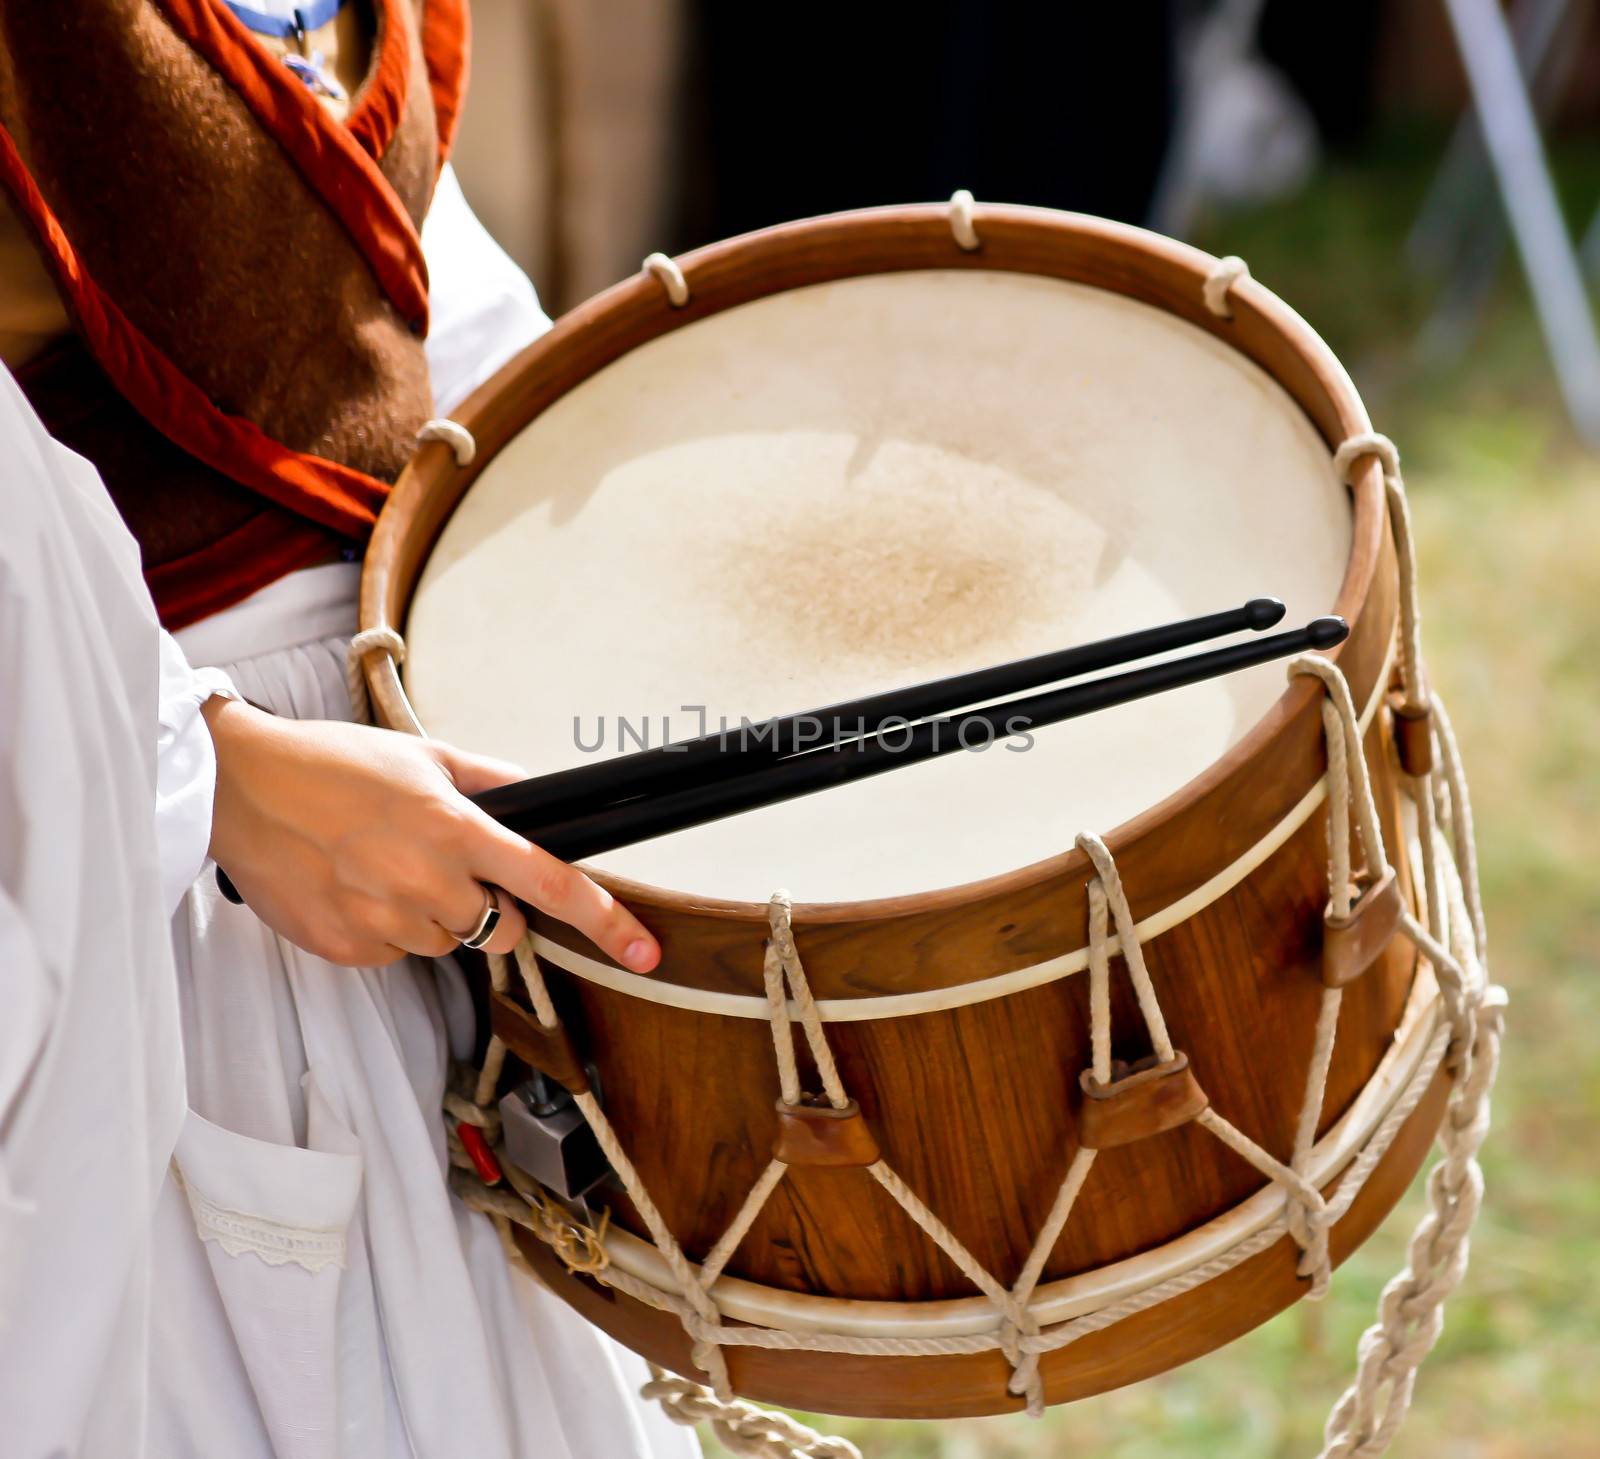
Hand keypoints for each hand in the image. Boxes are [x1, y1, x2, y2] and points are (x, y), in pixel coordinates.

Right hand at [203, 698, 660, 971]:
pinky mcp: (348, 949)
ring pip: (449, 944)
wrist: (239, 789)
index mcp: (455, 829)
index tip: (644, 948)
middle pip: (504, 929)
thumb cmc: (331, 764)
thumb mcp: (425, 756)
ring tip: (387, 867)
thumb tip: (541, 795)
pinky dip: (390, 929)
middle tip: (448, 866)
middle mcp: (425, 881)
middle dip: (495, 907)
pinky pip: (397, 954)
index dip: (605, 920)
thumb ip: (492, 782)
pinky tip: (358, 887)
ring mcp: (384, 921)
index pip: (550, 882)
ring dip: (436, 917)